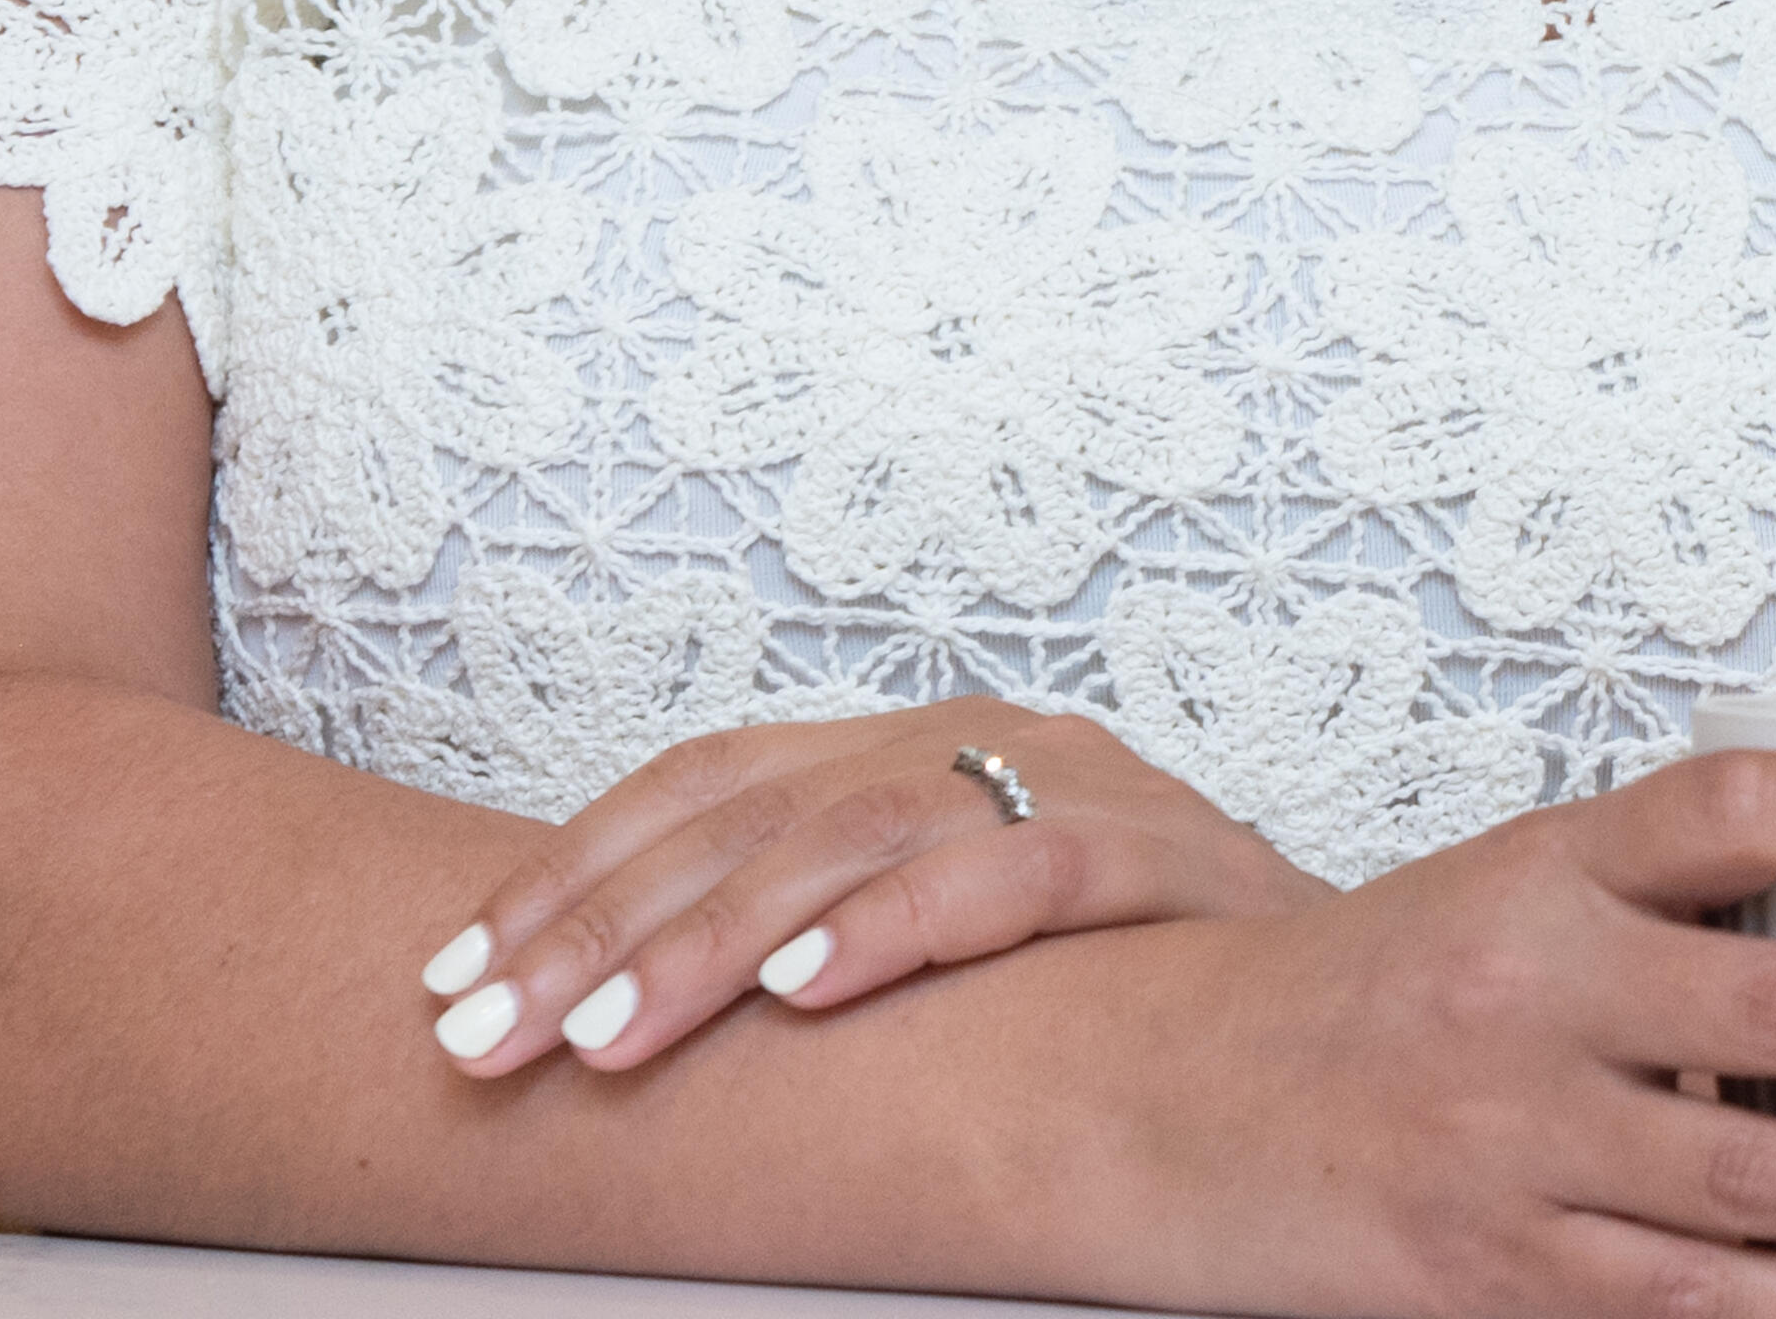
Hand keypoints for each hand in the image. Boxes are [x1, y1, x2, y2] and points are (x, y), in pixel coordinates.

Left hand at [419, 701, 1318, 1077]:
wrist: (1330, 996)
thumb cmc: (1103, 975)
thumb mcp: (926, 932)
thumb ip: (796, 933)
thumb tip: (582, 1006)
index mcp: (901, 746)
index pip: (698, 785)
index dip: (567, 875)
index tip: (445, 979)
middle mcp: (973, 739)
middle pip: (749, 817)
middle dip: (596, 933)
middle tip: (482, 1035)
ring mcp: (1073, 782)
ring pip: (854, 838)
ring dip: (715, 942)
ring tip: (611, 1035)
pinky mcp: (1159, 852)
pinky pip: (1014, 874)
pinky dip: (902, 925)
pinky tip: (812, 987)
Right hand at [1058, 749, 1775, 1318]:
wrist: (1162, 1103)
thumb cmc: (1389, 990)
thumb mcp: (1519, 890)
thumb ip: (1680, 902)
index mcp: (1549, 862)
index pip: (1756, 806)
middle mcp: (1531, 989)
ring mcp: (1508, 1142)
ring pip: (1767, 1181)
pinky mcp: (1488, 1276)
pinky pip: (1691, 1304)